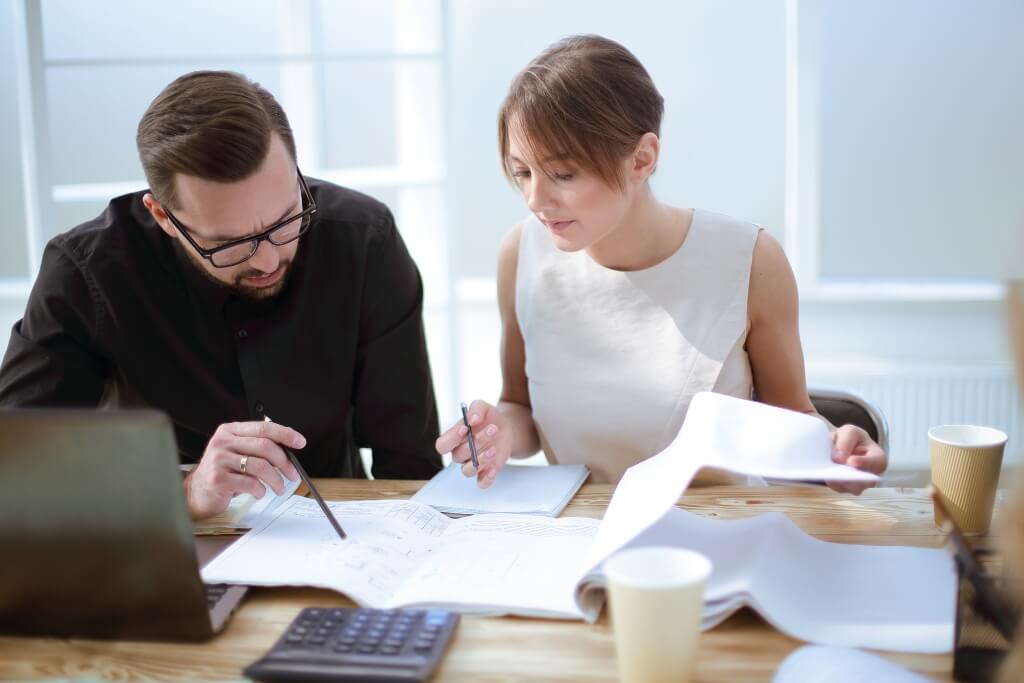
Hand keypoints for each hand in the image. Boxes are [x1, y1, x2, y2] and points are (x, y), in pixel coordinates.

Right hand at [184, 421, 303, 518]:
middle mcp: (223, 442)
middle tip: (292, 474)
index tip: (300, 442)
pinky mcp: (218, 479)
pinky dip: (261, 490)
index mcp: (230, 431)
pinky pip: (250, 483)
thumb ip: (257, 447)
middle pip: (265, 446)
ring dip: (276, 479)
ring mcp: (219, 460)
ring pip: (260, 466)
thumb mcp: (236, 452)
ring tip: (279, 488)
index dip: (285, 434)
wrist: (197, 492)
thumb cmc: (222, 472)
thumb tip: (289, 451)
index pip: (263, 427)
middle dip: (284, 462)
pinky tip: (259, 492)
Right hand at [434, 400, 512, 488]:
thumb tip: (473, 418)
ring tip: (493, 449)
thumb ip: (476, 409)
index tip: (465, 428)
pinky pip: (481, 483)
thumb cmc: (489, 418)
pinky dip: (486, 479)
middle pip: (459, 455)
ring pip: (468, 470)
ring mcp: (472, 464)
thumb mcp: (483, 407)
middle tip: (493, 429)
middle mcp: (460, 453)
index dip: (451, 439)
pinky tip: (493, 470)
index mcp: (454, 438)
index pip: (442, 445)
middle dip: (477, 442)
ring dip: (481, 460)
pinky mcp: (485, 472)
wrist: (507, 427)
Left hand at [826, 424, 887, 494]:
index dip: (864, 463)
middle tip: (835, 473)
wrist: (841, 445)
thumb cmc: (851, 439)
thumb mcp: (849, 432)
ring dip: (834, 480)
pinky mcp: (841, 487)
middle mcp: (869, 476)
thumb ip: (846, 441)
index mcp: (877, 459)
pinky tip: (819, 474)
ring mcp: (855, 484)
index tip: (851, 461)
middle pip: (861, 482)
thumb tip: (838, 459)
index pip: (875, 463)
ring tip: (824, 474)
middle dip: (847, 478)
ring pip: (845, 487)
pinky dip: (826, 480)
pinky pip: (834, 487)